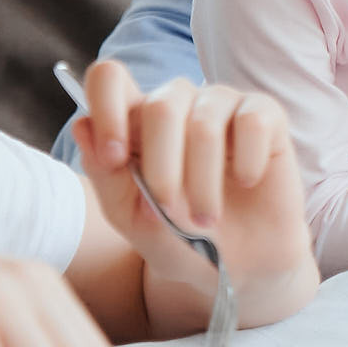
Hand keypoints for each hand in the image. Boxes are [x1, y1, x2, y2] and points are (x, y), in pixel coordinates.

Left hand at [64, 60, 315, 292]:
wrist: (238, 269)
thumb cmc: (181, 238)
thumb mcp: (132, 219)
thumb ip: (105, 176)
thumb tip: (82, 124)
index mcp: (135, 120)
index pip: (110, 78)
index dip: (107, 108)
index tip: (116, 158)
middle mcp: (177, 103)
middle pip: (159, 106)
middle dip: (162, 170)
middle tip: (170, 212)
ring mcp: (222, 104)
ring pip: (204, 122)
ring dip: (203, 182)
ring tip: (208, 219)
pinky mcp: (265, 114)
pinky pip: (252, 121)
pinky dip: (247, 163)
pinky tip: (247, 182)